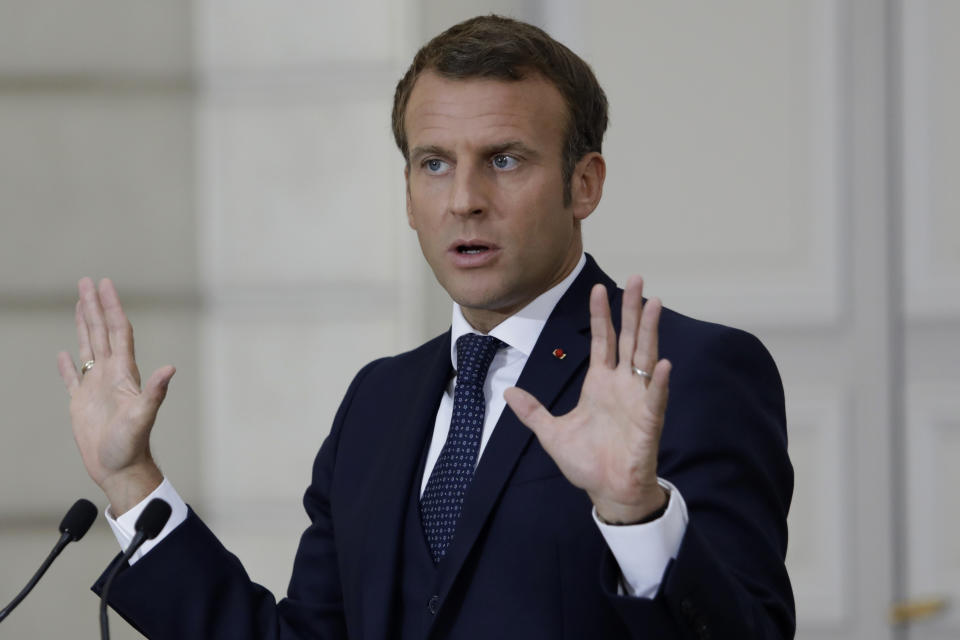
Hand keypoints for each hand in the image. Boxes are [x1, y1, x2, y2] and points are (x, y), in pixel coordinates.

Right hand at [57, 278, 173, 514]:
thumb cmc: (132, 446)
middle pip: (100, 332)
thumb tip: (171, 368)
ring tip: (78, 303)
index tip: (104, 284)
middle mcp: (110, 375)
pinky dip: (67, 365)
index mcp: (123, 373)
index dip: (111, 307)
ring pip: (88, 347)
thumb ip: (155, 392)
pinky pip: (72, 378)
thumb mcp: (143, 417)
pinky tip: (63, 354)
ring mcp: (95, 388)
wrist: (120, 468)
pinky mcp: (81, 404)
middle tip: (87, 281)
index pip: (117, 331)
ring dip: (82, 325)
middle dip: (94, 306)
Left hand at [504, 276, 670, 523]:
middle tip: (637, 279)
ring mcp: (638, 400)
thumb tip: (509, 392)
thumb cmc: (587, 463)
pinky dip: (658, 382)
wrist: (608, 492)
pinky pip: (654, 398)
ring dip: (649, 332)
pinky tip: (661, 363)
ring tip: (652, 303)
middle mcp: (622, 385)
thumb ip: (533, 411)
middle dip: (631, 309)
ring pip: (645, 357)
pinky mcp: (648, 422)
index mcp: (600, 383)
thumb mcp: (552, 433)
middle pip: (628, 339)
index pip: (602, 341)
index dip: (601, 315)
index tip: (598, 288)